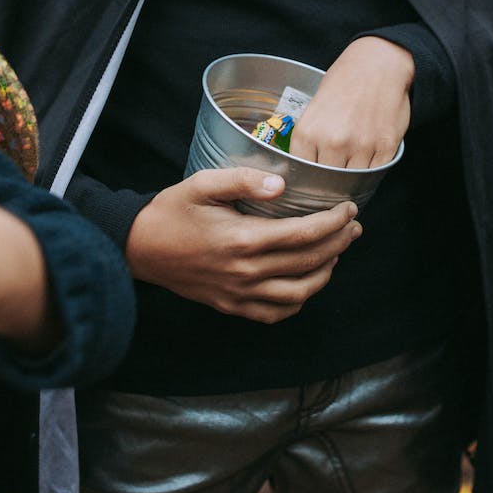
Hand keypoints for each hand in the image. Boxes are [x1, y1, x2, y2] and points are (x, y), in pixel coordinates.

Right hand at [127, 167, 359, 322]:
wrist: (139, 248)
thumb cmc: (172, 211)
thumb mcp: (203, 183)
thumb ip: (244, 179)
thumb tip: (283, 183)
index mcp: (242, 240)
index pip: (304, 234)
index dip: (333, 222)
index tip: (348, 209)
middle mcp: (245, 273)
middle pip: (309, 262)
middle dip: (339, 243)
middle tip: (353, 227)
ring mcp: (239, 295)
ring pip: (299, 293)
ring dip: (325, 273)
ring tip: (337, 253)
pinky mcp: (231, 307)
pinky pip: (276, 313)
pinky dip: (299, 300)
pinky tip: (307, 281)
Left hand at [288, 37, 412, 168]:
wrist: (378, 64)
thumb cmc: (344, 82)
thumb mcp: (313, 108)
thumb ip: (309, 139)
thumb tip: (305, 165)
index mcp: (309, 132)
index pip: (301, 173)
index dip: (306, 178)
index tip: (311, 179)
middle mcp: (333, 142)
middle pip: (326, 182)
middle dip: (328, 181)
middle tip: (332, 176)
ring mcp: (361, 146)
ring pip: (352, 181)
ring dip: (352, 176)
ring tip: (351, 164)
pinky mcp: (386, 147)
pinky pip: (375, 172)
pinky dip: (371, 169)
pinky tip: (367, 157)